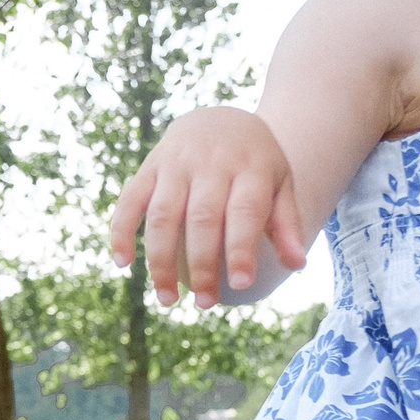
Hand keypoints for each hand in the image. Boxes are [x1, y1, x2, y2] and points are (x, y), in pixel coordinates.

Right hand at [109, 108, 307, 307]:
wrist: (221, 116)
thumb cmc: (255, 163)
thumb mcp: (280, 184)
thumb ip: (287, 223)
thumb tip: (298, 264)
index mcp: (249, 168)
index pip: (244, 212)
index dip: (241, 249)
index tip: (240, 285)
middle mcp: (210, 163)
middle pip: (202, 218)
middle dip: (201, 265)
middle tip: (205, 303)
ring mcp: (176, 163)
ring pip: (163, 215)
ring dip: (161, 260)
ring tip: (168, 299)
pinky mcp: (149, 167)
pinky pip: (130, 200)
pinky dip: (122, 230)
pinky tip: (123, 262)